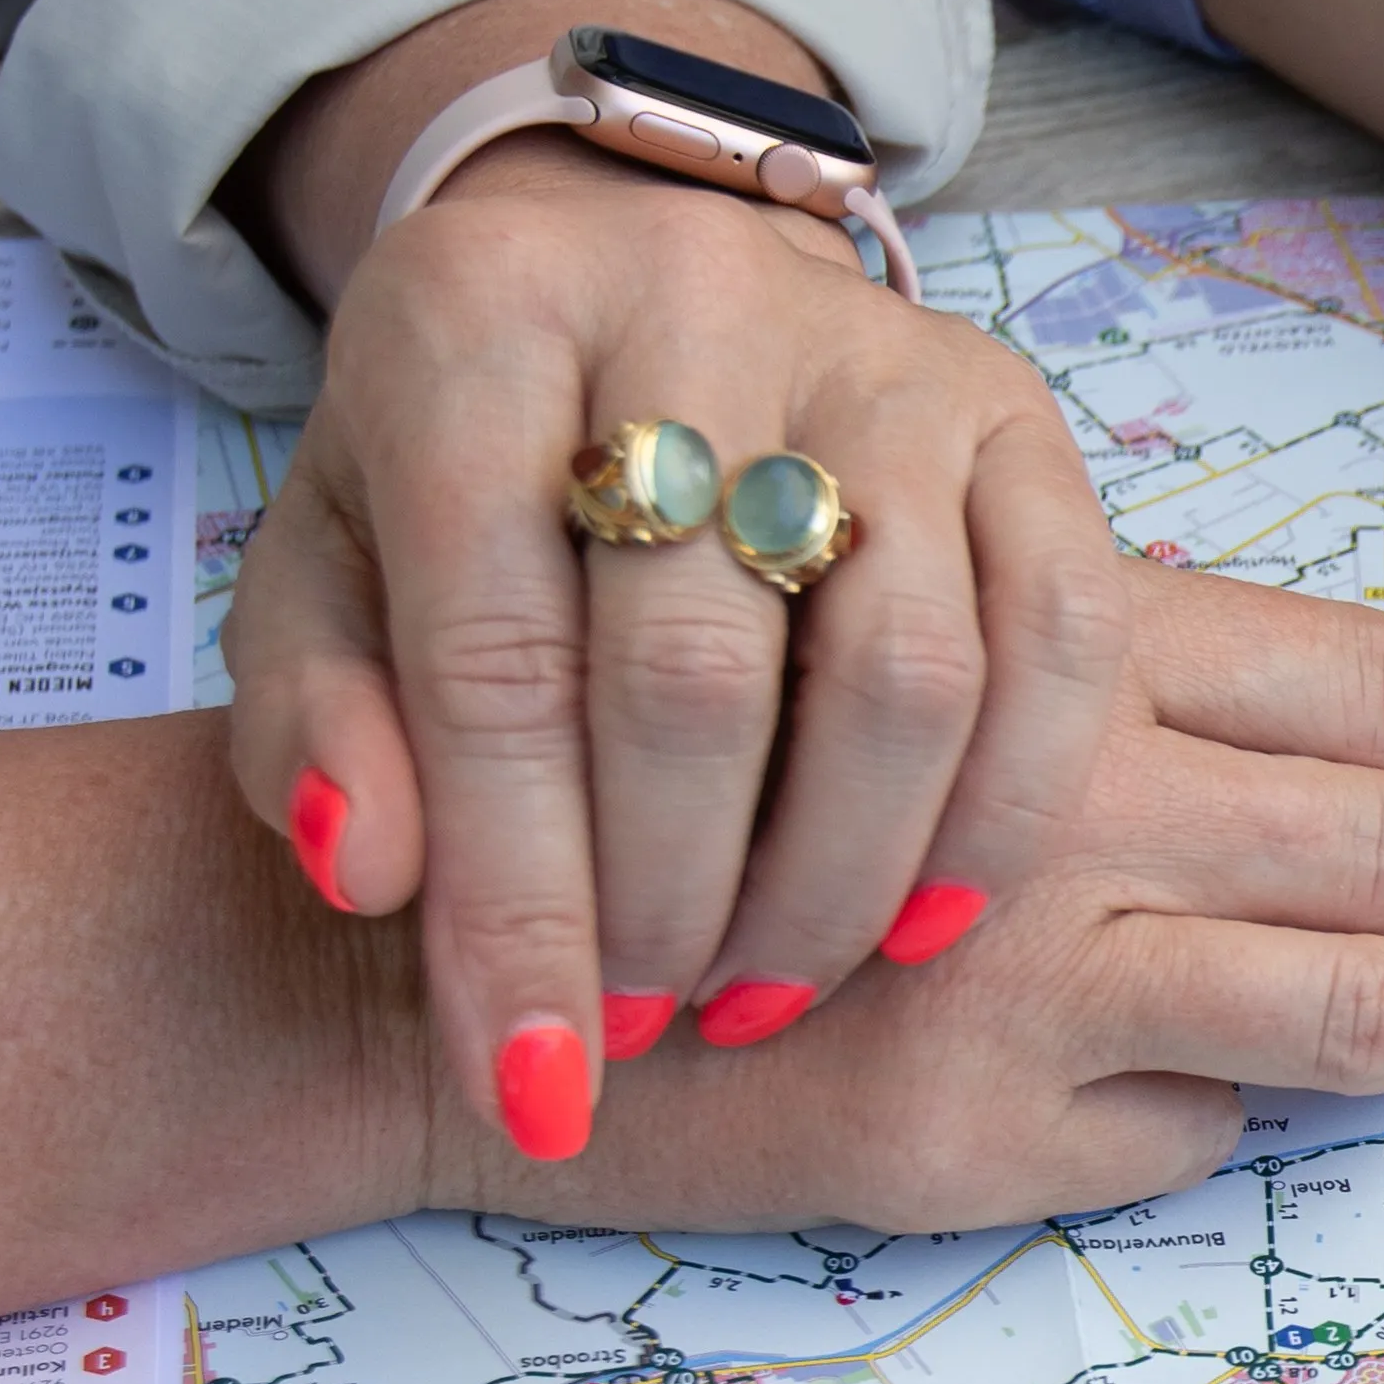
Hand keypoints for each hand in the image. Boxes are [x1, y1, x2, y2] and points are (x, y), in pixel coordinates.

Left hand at [223, 0, 1146, 1163]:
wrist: (622, 300)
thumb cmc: (465, 475)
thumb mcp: (328, 574)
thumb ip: (319, 719)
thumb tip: (370, 874)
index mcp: (472, 324)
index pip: (495, 659)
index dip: (516, 902)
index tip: (530, 1086)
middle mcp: (689, 298)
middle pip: (704, 674)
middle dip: (675, 907)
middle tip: (648, 1031)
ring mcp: (881, 354)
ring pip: (908, 674)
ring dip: (836, 885)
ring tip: (765, 990)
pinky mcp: (1017, 413)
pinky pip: (1064, 642)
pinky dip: (1002, 815)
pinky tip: (924, 921)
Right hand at [417, 553, 1383, 1231]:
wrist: (428, 948)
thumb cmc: (656, 776)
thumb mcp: (858, 630)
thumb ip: (1068, 652)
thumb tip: (1333, 729)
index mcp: (1054, 641)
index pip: (1362, 678)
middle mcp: (1066, 799)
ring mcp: (1030, 976)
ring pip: (1358, 1007)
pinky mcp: (973, 1132)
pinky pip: (1201, 1135)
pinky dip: (1194, 1117)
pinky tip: (1113, 1090)